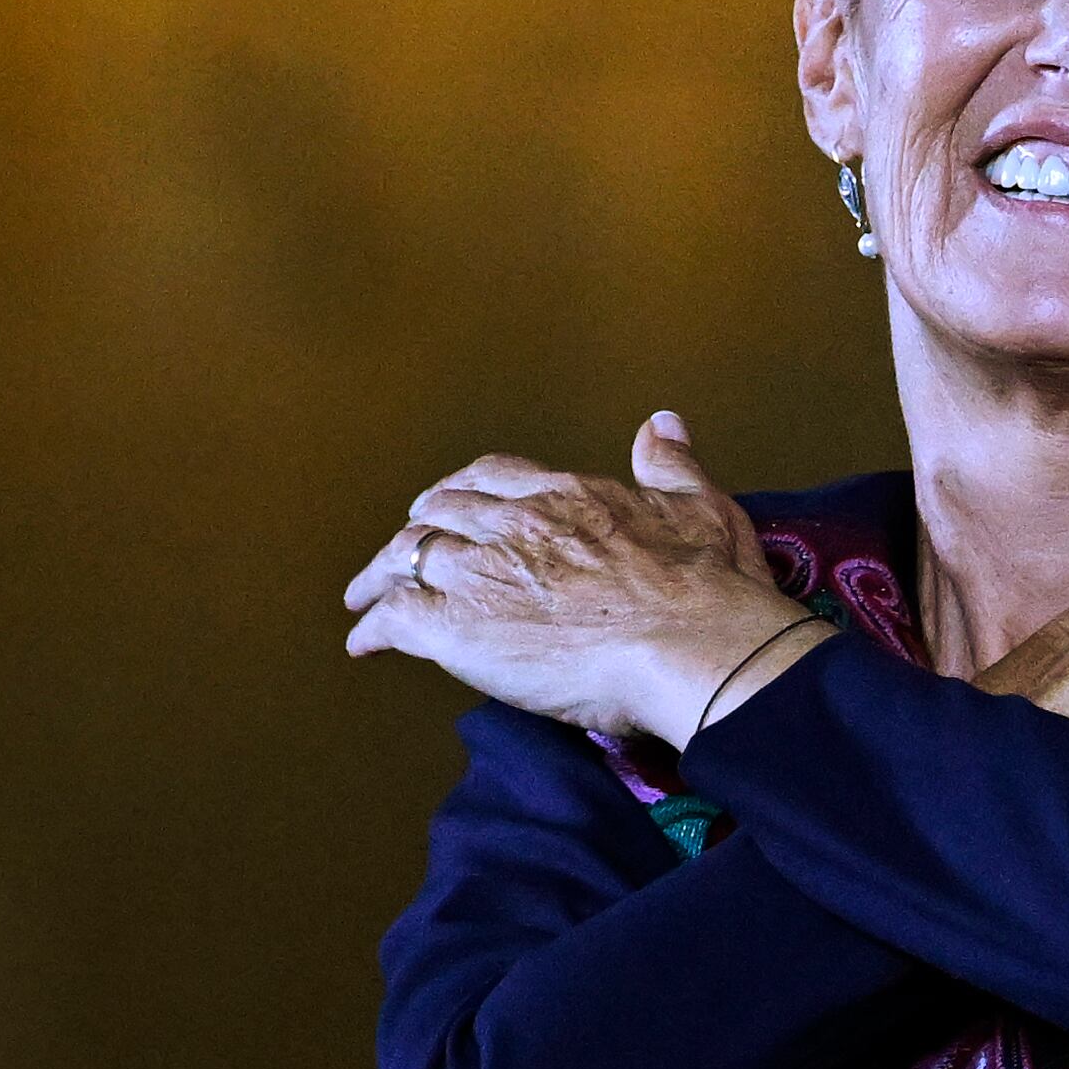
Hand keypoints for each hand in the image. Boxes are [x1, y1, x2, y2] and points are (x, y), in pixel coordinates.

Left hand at [342, 413, 815, 745]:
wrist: (688, 644)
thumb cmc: (704, 589)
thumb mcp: (700, 507)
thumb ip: (671, 464)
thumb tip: (661, 424)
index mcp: (565, 495)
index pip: (492, 477)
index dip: (463, 489)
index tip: (451, 501)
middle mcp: (513, 523)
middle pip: (440, 513)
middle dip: (416, 529)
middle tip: (404, 548)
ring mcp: (479, 571)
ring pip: (406, 559)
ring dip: (380, 577)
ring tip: (364, 596)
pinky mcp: (456, 625)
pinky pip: (393, 618)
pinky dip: (373, 628)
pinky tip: (364, 643)